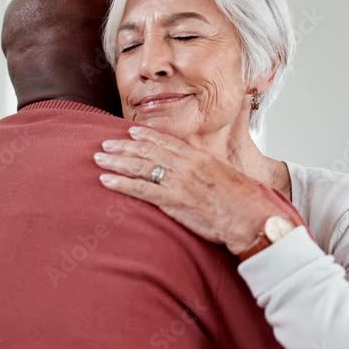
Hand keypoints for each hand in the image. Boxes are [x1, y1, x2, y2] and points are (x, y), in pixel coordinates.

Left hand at [94, 126, 275, 255]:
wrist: (250, 216)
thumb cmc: (243, 201)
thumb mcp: (227, 177)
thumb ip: (210, 171)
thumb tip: (203, 173)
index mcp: (199, 157)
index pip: (167, 142)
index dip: (146, 136)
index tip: (131, 132)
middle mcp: (186, 165)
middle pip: (148, 151)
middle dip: (124, 147)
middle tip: (104, 143)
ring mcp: (178, 182)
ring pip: (140, 166)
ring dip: (116, 161)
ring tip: (99, 158)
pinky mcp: (172, 200)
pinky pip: (140, 189)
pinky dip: (121, 183)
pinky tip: (105, 180)